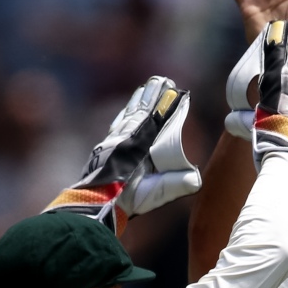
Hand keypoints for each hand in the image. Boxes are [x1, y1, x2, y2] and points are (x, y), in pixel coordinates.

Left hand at [43, 76, 198, 228]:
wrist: (92, 205)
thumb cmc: (124, 201)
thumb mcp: (151, 194)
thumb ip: (173, 185)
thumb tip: (195, 180)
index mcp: (136, 146)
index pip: (155, 120)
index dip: (166, 106)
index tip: (177, 92)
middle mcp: (123, 139)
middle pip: (140, 112)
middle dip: (153, 96)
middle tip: (164, 81)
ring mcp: (111, 142)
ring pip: (127, 116)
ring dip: (138, 102)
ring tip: (146, 88)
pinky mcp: (103, 149)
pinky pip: (116, 126)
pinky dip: (124, 115)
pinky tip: (125, 113)